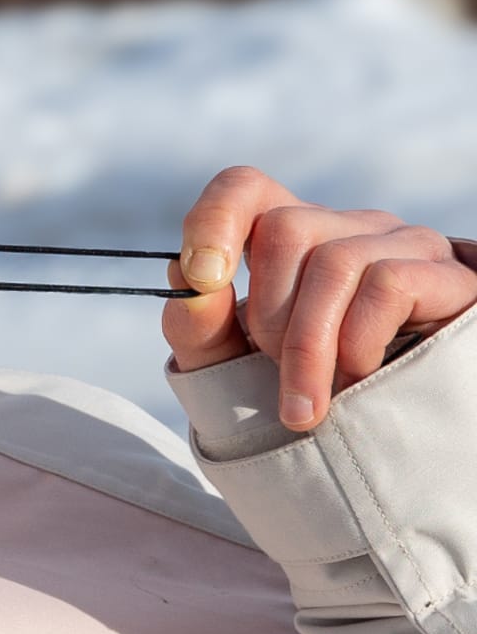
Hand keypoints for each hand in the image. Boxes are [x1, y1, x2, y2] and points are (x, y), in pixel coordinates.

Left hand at [166, 165, 476, 432]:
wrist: (391, 444)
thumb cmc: (306, 396)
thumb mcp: (235, 370)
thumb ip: (199, 331)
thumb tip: (188, 283)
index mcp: (292, 239)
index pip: (244, 189)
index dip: (214, 219)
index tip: (202, 279)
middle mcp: (348, 228)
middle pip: (285, 228)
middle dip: (267, 315)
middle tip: (275, 371)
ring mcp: (403, 244)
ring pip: (334, 262)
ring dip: (308, 347)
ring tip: (310, 399)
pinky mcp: (446, 276)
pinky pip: (387, 284)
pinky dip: (358, 344)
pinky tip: (359, 378)